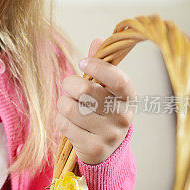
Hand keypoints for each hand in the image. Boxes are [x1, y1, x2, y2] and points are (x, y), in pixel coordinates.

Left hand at [57, 37, 135, 164]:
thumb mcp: (106, 88)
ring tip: (68, 105)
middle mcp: (122, 117)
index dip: (97, 67)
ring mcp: (109, 135)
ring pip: (70, 108)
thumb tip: (98, 40)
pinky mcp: (93, 148)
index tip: (82, 62)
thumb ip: (101, 65)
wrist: (107, 149)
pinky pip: (64, 125)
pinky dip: (60, 119)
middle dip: (69, 84)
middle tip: (69, 86)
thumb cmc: (103, 110)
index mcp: (128, 97)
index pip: (117, 79)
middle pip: (85, 91)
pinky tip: (68, 121)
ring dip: (63, 103)